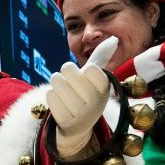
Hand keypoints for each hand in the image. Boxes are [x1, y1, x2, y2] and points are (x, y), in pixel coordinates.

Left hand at [49, 36, 117, 160]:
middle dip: (65, 74)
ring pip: (56, 81)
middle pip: (67, 69)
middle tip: (71, 85)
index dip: (82, 70)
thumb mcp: (95, 77)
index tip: (85, 79)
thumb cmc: (85, 94)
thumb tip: (114, 39)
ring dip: (57, 84)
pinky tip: (61, 105)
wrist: (78, 125)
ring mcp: (82, 114)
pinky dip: (52, 97)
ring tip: (65, 94)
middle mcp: (97, 102)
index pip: (90, 67)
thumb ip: (102, 57)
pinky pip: (50, 95)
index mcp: (105, 89)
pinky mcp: (66, 122)